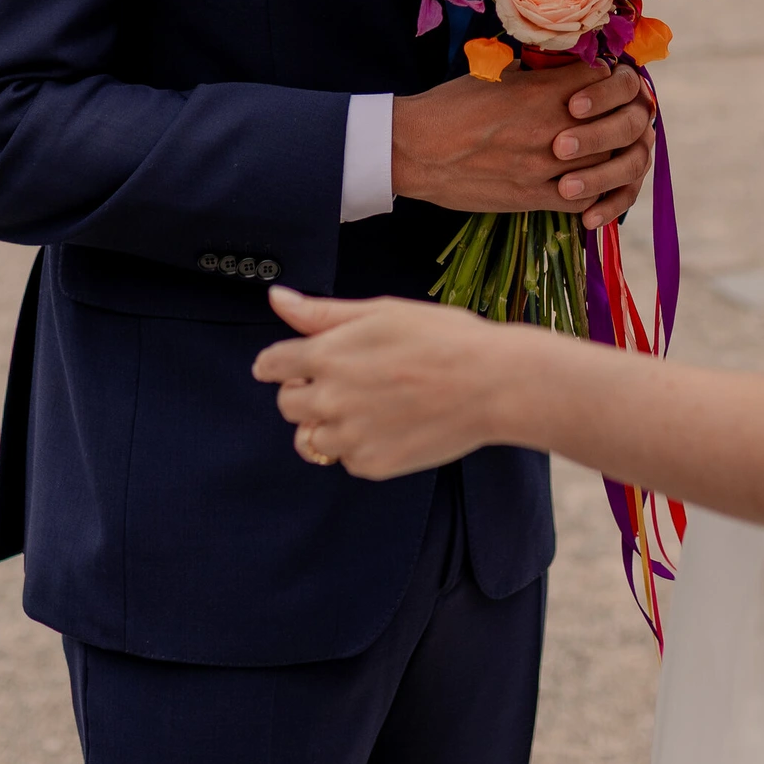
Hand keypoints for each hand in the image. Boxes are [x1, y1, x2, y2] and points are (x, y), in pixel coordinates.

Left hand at [253, 287, 508, 477]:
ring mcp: (351, 436)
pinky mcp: (372, 465)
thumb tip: (277, 298)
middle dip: (303, 393)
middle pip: (287, 405)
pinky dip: (358, 445)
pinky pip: (345, 459)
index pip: (271, 366)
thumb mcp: (381, 312)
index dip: (278, 364)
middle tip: (341, 381)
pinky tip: (388, 424)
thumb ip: (322, 312)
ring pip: (310, 439)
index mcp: (328, 355)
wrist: (492, 384)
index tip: (288, 366)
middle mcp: (331, 399)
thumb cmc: (443, 339)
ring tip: (365, 407)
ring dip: (326, 424)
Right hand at [391, 61, 652, 228]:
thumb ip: (538, 75)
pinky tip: (589, 186)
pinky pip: (582, 199)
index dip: (615, 80)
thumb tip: (566, 69)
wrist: (415, 149)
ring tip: (609, 150)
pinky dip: (594, 194)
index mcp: (542, 91)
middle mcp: (552, 127)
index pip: (607, 80)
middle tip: (621, 117)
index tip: (611, 83)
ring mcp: (544, 166)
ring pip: (607, 163)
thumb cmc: (450, 106)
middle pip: (618, 123)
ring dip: (612, 156)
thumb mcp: (496, 75)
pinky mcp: (532, 197)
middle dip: (626, 118)